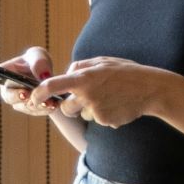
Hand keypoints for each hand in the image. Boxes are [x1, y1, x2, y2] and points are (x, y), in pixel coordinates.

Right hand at [0, 46, 58, 117]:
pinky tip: (53, 104)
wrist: (50, 79)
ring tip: (48, 102)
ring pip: (23, 106)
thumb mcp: (38, 57)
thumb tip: (43, 77)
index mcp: (4, 73)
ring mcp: (18, 102)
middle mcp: (8, 89)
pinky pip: (35, 111)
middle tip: (26, 94)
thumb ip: (39, 63)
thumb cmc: (37, 64)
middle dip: (16, 95)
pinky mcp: (29, 109)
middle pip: (8, 96)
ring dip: (35, 104)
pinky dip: (45, 108)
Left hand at [36, 56, 172, 128]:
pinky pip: (96, 120)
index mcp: (84, 77)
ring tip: (109, 99)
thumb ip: (80, 67)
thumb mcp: (102, 62)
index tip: (33, 98)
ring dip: (90, 110)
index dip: (39, 93)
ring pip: (82, 115)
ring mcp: (95, 110)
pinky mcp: (104, 121)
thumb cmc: (125, 73)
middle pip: (66, 109)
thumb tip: (64, 74)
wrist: (151, 89)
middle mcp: (86, 95)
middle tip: (88, 97)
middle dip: (71, 106)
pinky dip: (104, 115)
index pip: (53, 86)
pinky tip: (117, 106)